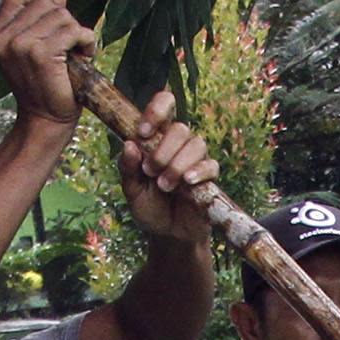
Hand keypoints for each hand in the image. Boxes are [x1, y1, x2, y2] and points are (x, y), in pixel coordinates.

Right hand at [0, 0, 95, 133]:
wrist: (45, 120)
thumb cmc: (43, 84)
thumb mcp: (37, 45)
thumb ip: (44, 14)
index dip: (43, 2)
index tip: (53, 25)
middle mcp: (4, 38)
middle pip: (44, 2)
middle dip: (63, 19)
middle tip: (69, 44)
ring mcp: (21, 45)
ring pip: (61, 15)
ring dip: (76, 31)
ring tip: (76, 51)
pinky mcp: (41, 54)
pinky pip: (72, 30)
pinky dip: (86, 40)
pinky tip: (85, 55)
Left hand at [116, 89, 217, 248]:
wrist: (168, 234)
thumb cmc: (149, 208)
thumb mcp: (132, 190)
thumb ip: (128, 168)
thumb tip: (129, 144)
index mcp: (157, 138)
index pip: (165, 105)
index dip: (156, 111)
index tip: (142, 132)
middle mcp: (178, 145)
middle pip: (180, 128)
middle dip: (163, 151)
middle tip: (151, 172)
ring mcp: (195, 160)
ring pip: (196, 144)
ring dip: (178, 164)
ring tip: (165, 186)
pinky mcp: (209, 177)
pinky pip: (211, 165)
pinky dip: (199, 172)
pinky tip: (187, 182)